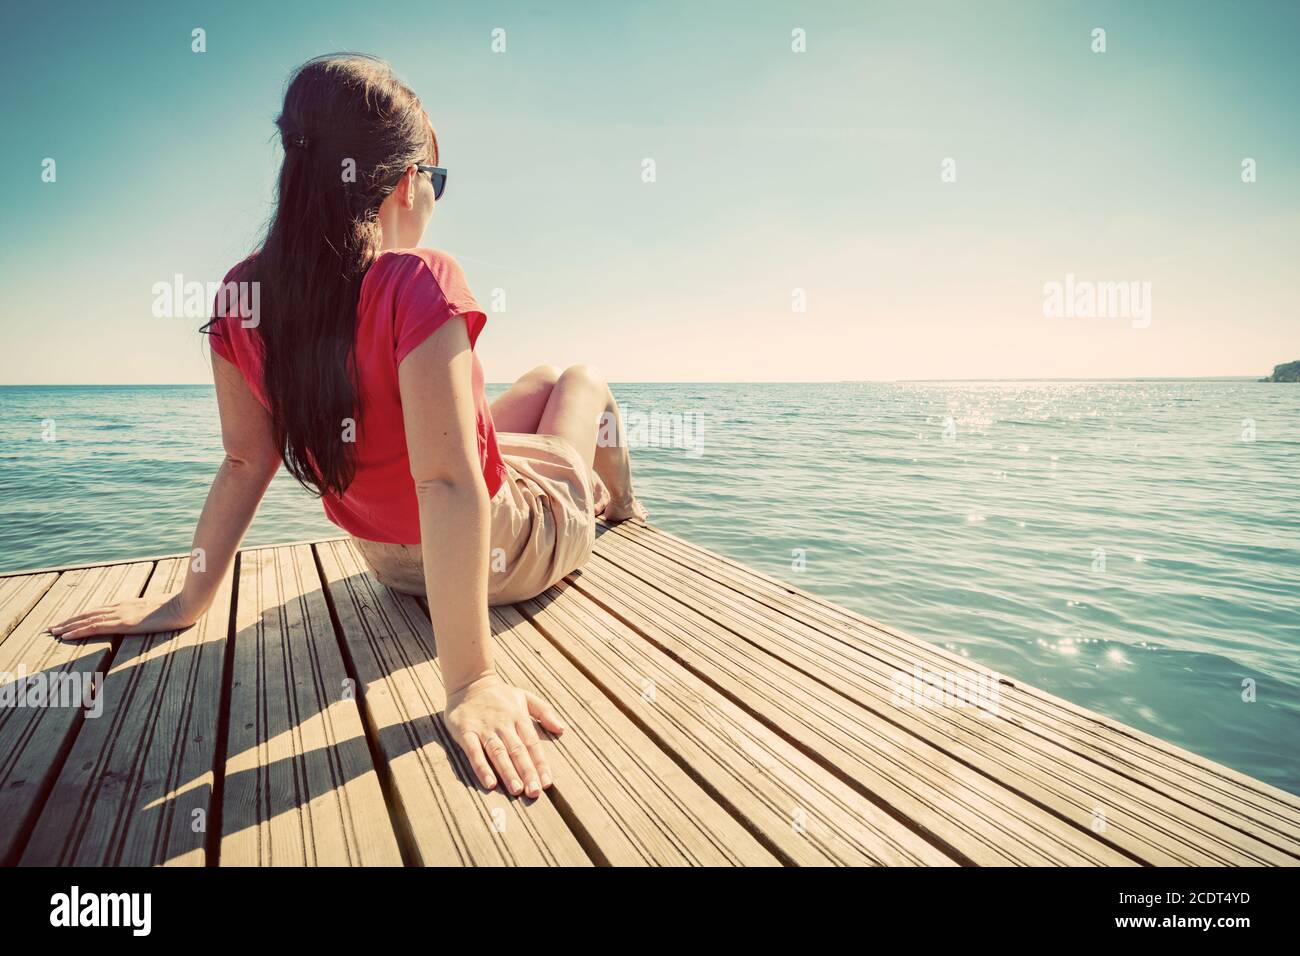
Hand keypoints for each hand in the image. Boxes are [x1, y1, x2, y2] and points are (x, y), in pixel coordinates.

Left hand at [49, 592, 197, 639]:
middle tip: (52, 628)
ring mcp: (121, 614)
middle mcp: (120, 607)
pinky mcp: (124, 623)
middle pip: (88, 613)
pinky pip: (95, 627)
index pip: (99, 610)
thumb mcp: (161, 610)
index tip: (69, 622)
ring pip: (87, 619)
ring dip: (68, 626)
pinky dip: (78, 630)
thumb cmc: (180, 606)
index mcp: (128, 604)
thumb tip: (152, 617)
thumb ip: (152, 612)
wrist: (187, 604)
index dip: (82, 616)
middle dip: (69, 621)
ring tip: (53, 632)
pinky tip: (66, 635)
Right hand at [444, 672, 565, 797]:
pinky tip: (489, 782)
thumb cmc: (500, 694)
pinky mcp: (465, 731)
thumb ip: (544, 712)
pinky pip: (473, 751)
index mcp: (518, 717)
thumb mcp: (525, 696)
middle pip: (517, 751)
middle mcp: (503, 724)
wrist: (468, 681)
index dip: (540, 764)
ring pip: (498, 752)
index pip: (532, 743)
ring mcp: (484, 728)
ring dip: (507, 772)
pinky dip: (481, 767)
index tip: (547, 783)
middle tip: (534, 792)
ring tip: (517, 790)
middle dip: (527, 772)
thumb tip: (562, 728)